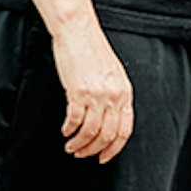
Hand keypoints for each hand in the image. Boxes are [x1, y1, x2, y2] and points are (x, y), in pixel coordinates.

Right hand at [52, 24, 132, 163]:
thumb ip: (114, 95)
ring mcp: (97, 95)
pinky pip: (74, 120)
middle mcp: (115, 96)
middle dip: (93, 150)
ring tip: (70, 147)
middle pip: (107, 135)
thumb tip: (108, 117)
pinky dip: (69, 130)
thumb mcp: (112, 74)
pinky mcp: (78, 92)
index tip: (102, 157)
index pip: (124, 130)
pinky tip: (64, 132)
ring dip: (79, 144)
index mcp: (125, 93)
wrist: (78, 32)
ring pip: (90, 132)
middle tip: (81, 154)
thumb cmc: (92, 52)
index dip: (113, 148)